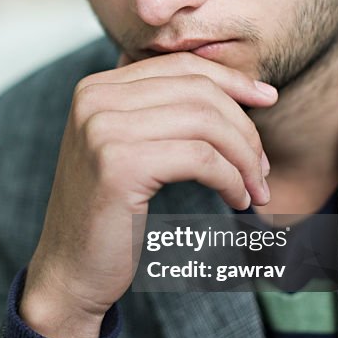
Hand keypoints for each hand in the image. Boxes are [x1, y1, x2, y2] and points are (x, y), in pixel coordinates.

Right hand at [21, 52, 276, 337]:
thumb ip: (161, 112)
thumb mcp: (128, 148)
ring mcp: (103, 130)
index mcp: (95, 88)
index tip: (268, 98)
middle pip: (198, 92)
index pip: (180, 66)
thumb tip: (235, 86)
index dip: (231, 79)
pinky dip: (231, 179)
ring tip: (256, 189)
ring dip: (244, 158)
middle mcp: (94, 100)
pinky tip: (236, 199)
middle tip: (263, 168)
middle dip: (244, 128)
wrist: (69, 271)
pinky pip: (201, 159)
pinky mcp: (120, 166)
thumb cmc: (108, 215)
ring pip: (205, 123)